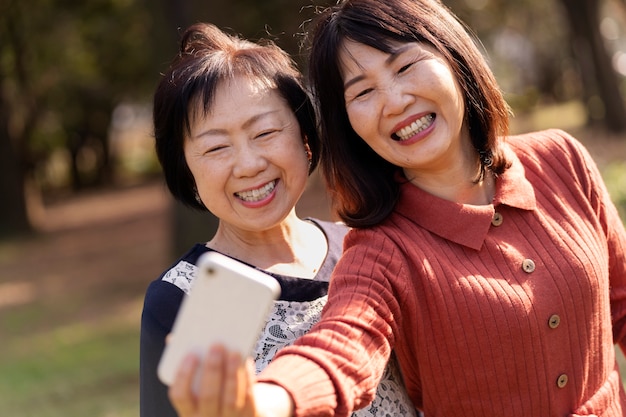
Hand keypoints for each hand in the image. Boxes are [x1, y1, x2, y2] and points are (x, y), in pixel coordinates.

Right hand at [168, 344, 292, 416]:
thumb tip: (174, 338)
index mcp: (188, 410)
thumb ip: (189, 364)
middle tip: (217, 345)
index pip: (180, 395)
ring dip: (232, 373)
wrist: (236, 415)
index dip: (184, 375)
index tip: (192, 354)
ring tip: (234, 352)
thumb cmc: (212, 391)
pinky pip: (248, 400)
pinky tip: (246, 362)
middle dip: (213, 369)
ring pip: (230, 399)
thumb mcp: (196, 385)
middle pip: (208, 396)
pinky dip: (247, 379)